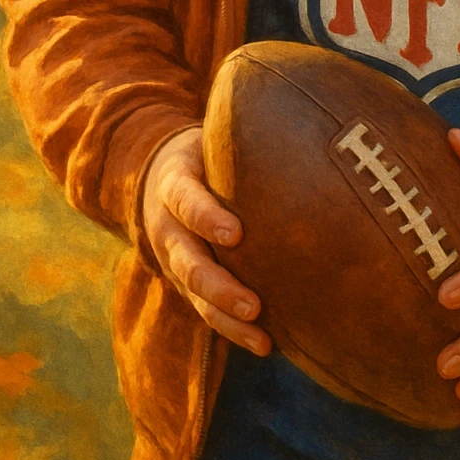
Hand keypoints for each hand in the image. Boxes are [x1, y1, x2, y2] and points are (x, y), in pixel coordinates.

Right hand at [141, 127, 270, 355]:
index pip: (186, 200)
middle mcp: (168, 228)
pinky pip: (206, 311)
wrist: (159, 176)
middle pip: (187, 262)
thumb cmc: (206, 154)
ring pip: (194, 295)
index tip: (235, 233)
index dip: (206, 217)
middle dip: (218, 285)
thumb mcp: (210, 138)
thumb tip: (301, 115)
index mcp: (173, 184)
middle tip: (253, 303)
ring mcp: (175, 260)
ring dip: (225, 317)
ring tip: (260, 333)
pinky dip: (232, 330)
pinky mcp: (186, 284)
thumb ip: (239, 138)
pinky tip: (266, 343)